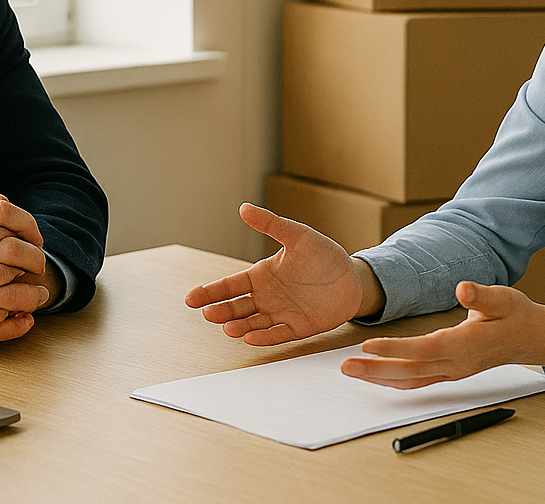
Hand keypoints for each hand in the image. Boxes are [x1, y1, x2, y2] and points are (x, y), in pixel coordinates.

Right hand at [184, 203, 379, 345]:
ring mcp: (281, 314)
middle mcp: (267, 297)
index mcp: (262, 275)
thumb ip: (271, 224)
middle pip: (237, 307)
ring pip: (253, 323)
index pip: (230, 285)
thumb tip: (244, 207)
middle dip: (221, 311)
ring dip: (239, 326)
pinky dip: (264, 337)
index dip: (211, 292)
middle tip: (208, 314)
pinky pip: (278, 334)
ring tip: (227, 328)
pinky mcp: (298, 328)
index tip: (191, 298)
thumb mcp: (298, 235)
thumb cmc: (324, 255)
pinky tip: (251, 337)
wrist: (353, 278)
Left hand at [340, 281, 544, 387]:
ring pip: (411, 380)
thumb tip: (463, 289)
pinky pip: (417, 381)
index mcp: (465, 346)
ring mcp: (452, 372)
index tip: (368, 346)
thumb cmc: (516, 315)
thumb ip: (483, 295)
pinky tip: (376, 376)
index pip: (424, 350)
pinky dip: (394, 381)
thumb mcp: (504, 298)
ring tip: (351, 371)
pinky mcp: (449, 373)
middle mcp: (456, 364)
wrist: (531, 338)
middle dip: (375, 370)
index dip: (395, 349)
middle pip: (410, 371)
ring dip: (379, 378)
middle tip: (345, 366)